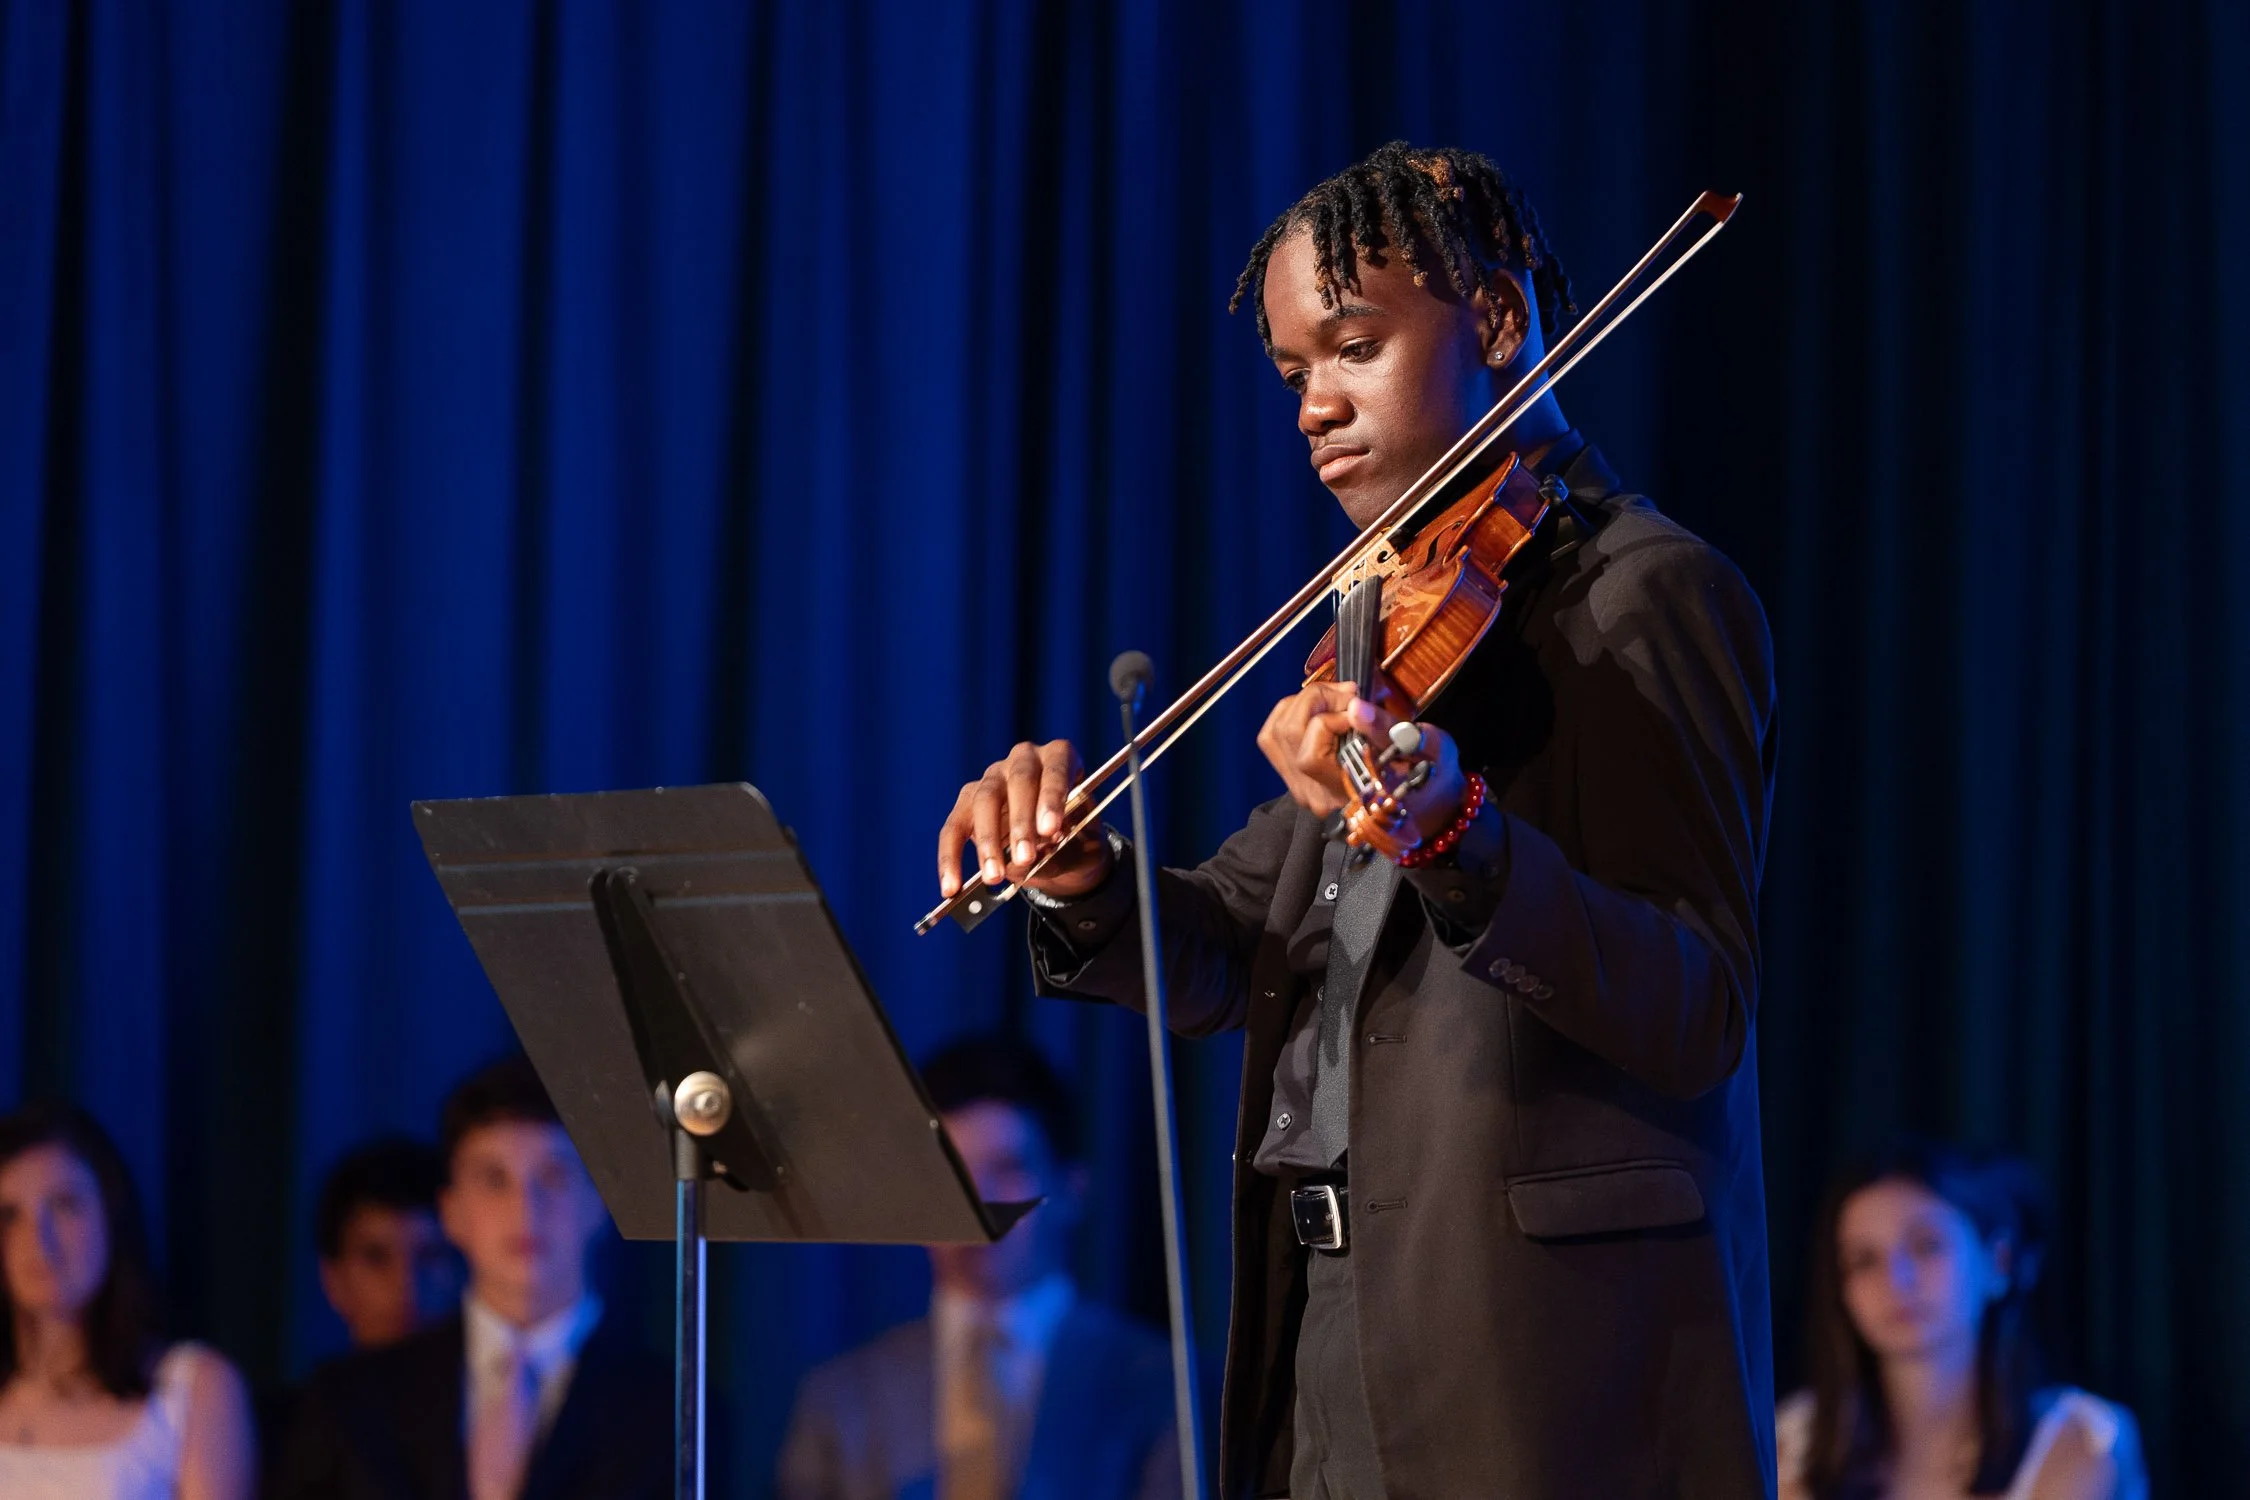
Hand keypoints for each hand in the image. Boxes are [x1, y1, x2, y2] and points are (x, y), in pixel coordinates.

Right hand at [937, 740, 1114, 899]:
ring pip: (983, 802)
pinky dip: (951, 859)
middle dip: (1021, 822)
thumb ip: (1060, 852)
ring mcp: (992, 779)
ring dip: (988, 842)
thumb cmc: (1079, 840)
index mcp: (1061, 758)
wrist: (1064, 850)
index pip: (1056, 768)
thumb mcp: (1083, 848)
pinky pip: (954, 828)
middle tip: (1026, 858)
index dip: (1052, 797)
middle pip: (1018, 781)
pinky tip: (952, 886)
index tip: (1051, 829)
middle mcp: (1024, 760)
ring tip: (995, 877)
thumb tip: (1022, 862)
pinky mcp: (967, 803)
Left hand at [1255, 682, 1467, 836]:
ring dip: (1300, 704)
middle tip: (1348, 693)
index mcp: (1350, 795)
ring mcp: (1301, 790)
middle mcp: (1318, 797)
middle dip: (1315, 699)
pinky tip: (1319, 709)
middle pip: (1287, 735)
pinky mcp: (1294, 779)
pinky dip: (1290, 713)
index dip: (1330, 718)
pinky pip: (1272, 738)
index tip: (1361, 706)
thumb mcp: (1429, 749)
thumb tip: (1354, 706)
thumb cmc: (1432, 777)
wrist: (1424, 806)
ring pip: (1275, 733)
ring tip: (1336, 699)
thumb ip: (1389, 729)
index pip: (1311, 755)